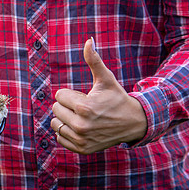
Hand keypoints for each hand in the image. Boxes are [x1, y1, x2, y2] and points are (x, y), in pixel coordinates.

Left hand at [51, 38, 146, 153]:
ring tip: (82, 117)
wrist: (133, 123)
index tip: (85, 97)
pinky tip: (81, 128)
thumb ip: (94, 60)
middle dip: (67, 106)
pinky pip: (60, 137)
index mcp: (84, 107)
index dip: (71, 94)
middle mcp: (81, 125)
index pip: (59, 96)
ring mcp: (81, 139)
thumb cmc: (116, 98)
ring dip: (65, 119)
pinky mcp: (82, 149)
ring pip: (56, 123)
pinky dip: (66, 132)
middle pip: (55, 109)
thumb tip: (88, 40)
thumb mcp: (106, 78)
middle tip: (85, 107)